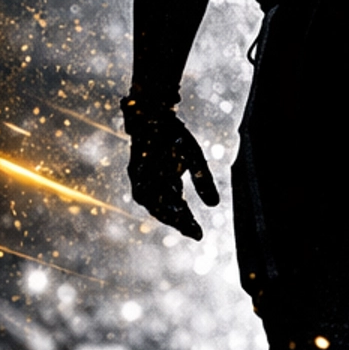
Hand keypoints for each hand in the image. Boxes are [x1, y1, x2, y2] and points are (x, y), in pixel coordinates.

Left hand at [124, 107, 219, 240]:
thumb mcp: (194, 158)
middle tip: (193, 232)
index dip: (187, 223)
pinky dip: (154, 198)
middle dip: (179, 221)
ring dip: (167, 214)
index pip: (177, 209)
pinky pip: (143, 188)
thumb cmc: (174, 137)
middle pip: (164, 210)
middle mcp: (152, 185)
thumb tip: (214, 205)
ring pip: (153, 203)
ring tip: (181, 221)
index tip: (200, 235)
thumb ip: (202, 181)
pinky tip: (164, 204)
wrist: (153, 114)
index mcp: (167, 185)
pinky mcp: (134, 169)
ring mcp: (141, 178)